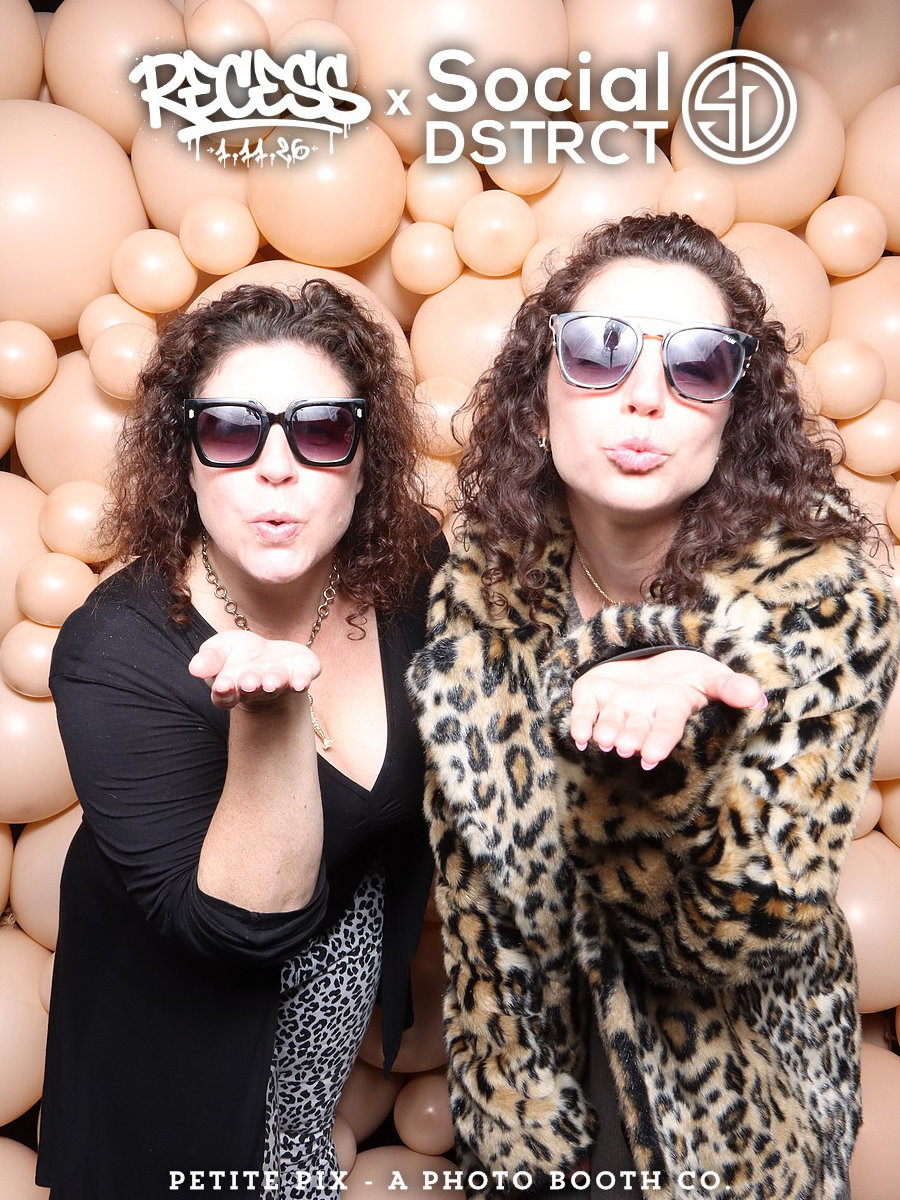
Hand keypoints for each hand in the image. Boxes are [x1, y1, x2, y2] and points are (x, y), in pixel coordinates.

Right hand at [188, 630, 320, 710]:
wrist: (269, 656)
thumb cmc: (238, 655)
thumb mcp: (218, 649)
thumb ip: (208, 658)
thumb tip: (195, 669)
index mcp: (233, 687)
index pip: (225, 696)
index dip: (224, 692)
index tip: (223, 685)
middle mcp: (258, 690)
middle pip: (253, 690)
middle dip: (252, 685)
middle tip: (249, 681)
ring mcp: (281, 682)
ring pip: (278, 685)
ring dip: (275, 682)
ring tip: (272, 681)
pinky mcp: (301, 673)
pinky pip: (303, 679)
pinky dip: (302, 680)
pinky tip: (301, 682)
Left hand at [569, 649, 765, 769]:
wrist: (652, 661)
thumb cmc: (687, 675)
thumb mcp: (711, 675)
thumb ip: (731, 686)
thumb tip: (758, 698)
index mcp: (670, 709)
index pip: (667, 727)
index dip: (660, 741)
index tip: (651, 758)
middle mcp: (641, 713)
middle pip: (636, 728)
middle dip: (630, 738)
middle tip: (624, 748)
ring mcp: (616, 705)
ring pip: (608, 722)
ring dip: (605, 731)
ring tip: (603, 740)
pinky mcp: (592, 695)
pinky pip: (582, 711)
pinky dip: (577, 722)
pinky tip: (576, 735)